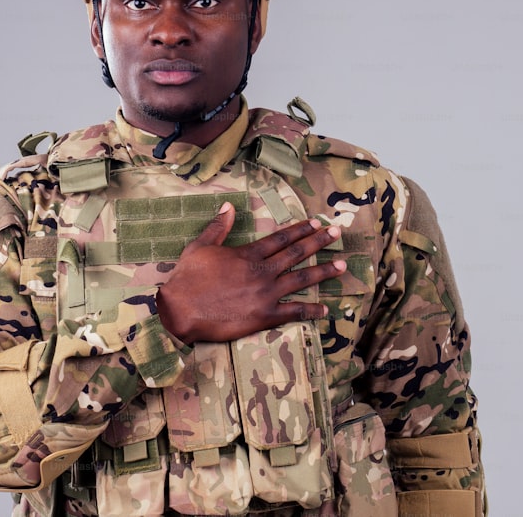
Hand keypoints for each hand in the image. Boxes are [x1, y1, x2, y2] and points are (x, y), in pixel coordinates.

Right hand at [156, 202, 344, 343]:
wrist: (181, 310)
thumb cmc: (188, 278)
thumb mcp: (200, 246)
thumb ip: (218, 227)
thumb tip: (227, 206)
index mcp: (249, 254)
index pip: (281, 238)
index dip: (301, 229)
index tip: (316, 223)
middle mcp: (263, 271)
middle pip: (297, 254)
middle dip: (319, 242)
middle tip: (337, 234)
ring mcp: (266, 294)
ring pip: (302, 280)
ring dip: (323, 272)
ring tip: (341, 266)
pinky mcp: (265, 316)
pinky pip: (294, 312)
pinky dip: (311, 311)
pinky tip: (325, 310)